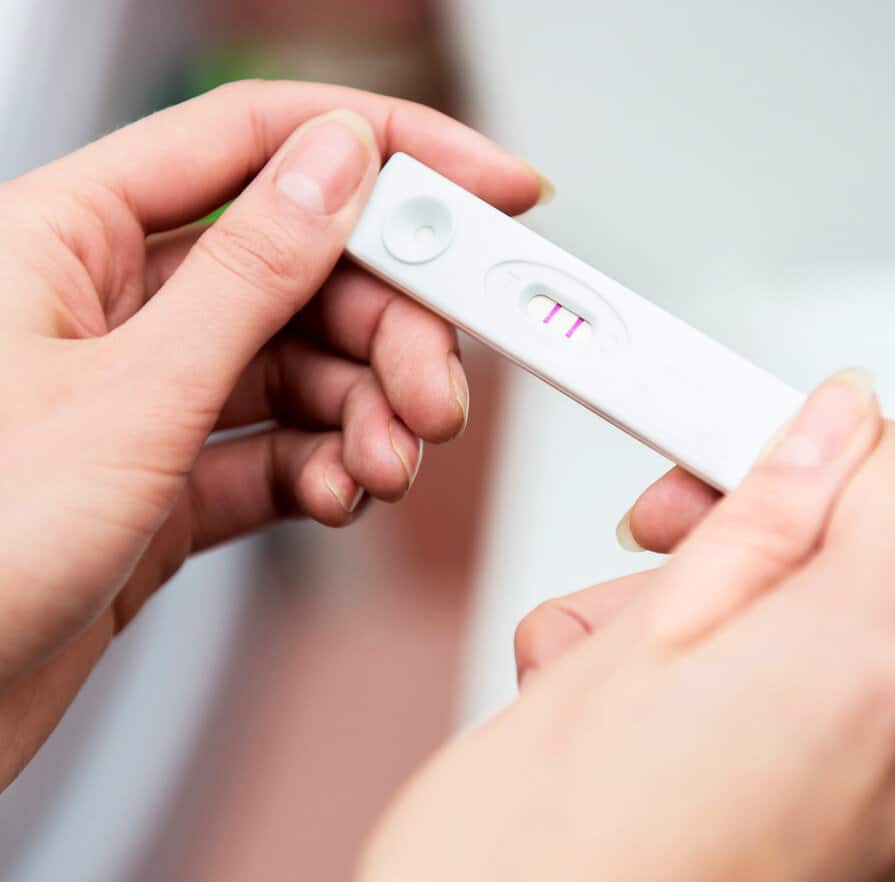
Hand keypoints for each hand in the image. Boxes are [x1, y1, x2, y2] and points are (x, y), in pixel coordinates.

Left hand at [0, 80, 545, 787]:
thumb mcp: (130, 396)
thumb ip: (247, 276)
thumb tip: (338, 171)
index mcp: (71, 237)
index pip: (255, 142)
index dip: (385, 150)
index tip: (484, 185)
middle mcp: (115, 307)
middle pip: (303, 272)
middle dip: (391, 330)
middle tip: (439, 386)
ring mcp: (148, 395)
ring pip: (303, 369)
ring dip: (367, 415)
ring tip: (388, 464)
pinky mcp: (171, 477)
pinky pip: (280, 448)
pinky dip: (325, 470)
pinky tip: (338, 494)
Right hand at [358, 372, 894, 881]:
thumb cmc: (527, 867)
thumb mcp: (621, 646)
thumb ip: (759, 519)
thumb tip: (835, 422)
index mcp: (860, 672)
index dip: (803, 443)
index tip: (719, 447)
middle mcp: (893, 757)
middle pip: (829, 567)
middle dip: (720, 550)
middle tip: (631, 563)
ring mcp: (862, 818)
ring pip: (781, 645)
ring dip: (679, 633)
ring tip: (582, 682)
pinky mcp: (819, 852)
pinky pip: (773, 724)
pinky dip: (695, 704)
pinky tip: (607, 731)